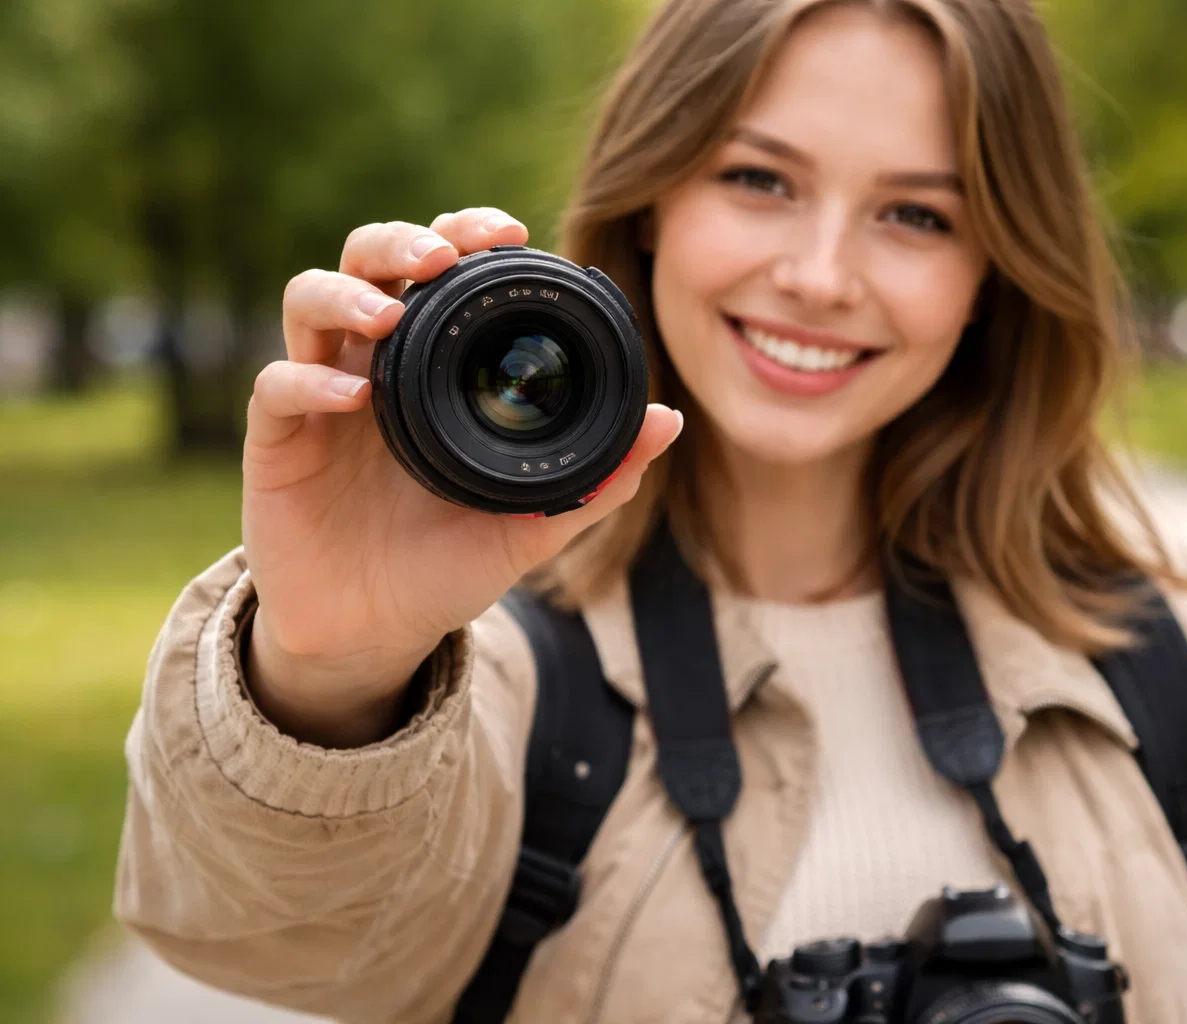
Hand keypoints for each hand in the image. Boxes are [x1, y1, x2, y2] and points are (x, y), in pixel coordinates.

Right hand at [242, 208, 680, 744]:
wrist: (375, 634)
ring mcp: (320, 397)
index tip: (509, 233)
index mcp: (432, 369)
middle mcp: (373, 365)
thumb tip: (667, 420)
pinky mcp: (278, 442)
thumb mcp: (532, 523)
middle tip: (444, 254)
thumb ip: (597, 476)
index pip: (439, 273)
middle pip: (366, 261)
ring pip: (309, 299)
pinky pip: (276, 387)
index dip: (465, 236)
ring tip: (388, 314)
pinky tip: (352, 397)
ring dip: (346, 292)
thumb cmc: (449, 567)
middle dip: (401, 240)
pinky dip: (309, 380)